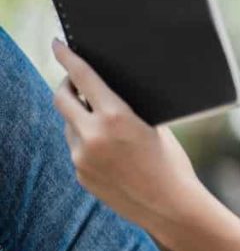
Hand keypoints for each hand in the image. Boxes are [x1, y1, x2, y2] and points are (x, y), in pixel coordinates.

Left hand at [50, 38, 204, 238]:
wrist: (170, 206)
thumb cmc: (171, 162)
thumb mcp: (154, 126)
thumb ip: (125, 110)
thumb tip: (105, 94)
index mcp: (115, 117)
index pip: (83, 78)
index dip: (68, 58)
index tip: (57, 44)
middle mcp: (92, 136)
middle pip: (61, 99)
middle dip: (66, 86)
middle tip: (73, 81)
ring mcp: (82, 158)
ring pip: (69, 125)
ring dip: (79, 117)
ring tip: (106, 124)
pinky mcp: (80, 175)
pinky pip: (77, 149)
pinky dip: (88, 142)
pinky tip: (111, 151)